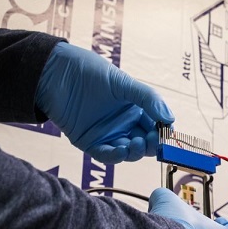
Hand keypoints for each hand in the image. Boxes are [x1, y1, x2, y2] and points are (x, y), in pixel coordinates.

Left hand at [34, 42, 173, 163]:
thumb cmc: (91, 73)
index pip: (155, 125)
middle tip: (154, 140)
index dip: (163, 131)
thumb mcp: (124, 83)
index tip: (168, 132)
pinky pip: (106, 155)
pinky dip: (116, 156)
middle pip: (144, 142)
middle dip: (152, 144)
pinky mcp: (90, 142)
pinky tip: (123, 149)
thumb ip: (148, 99)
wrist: (58, 73)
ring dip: (136, 151)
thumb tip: (170, 118)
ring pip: (128, 152)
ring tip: (138, 143)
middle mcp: (123, 124)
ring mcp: (107, 134)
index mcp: (134, 109)